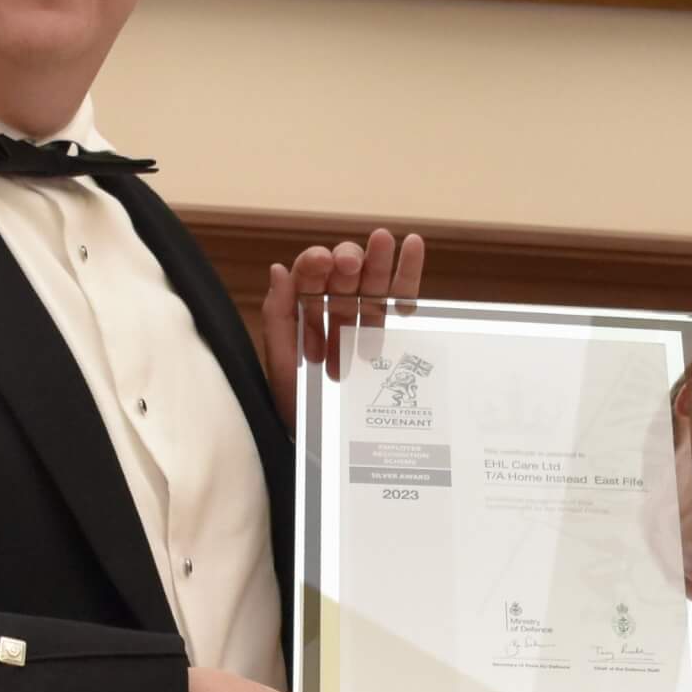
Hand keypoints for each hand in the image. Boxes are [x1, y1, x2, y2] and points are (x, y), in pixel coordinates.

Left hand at [262, 226, 425, 431]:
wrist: (331, 452)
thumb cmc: (300, 413)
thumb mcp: (281, 369)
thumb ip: (278, 319)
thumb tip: (279, 270)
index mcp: (303, 318)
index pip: (308, 279)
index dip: (314, 265)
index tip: (322, 261)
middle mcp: (334, 315)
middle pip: (342, 276)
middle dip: (347, 261)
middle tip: (350, 262)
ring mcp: (364, 323)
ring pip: (372, 283)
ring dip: (379, 259)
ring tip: (386, 240)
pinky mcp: (392, 335)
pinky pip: (399, 301)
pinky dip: (407, 275)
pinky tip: (412, 247)